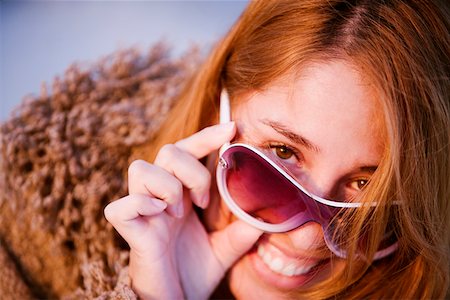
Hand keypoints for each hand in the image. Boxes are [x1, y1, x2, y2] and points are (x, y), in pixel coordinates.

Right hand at [104, 122, 262, 298]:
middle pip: (167, 151)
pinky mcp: (129, 232)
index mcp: (181, 195)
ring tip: (179, 212)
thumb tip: (269, 212)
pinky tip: (160, 217)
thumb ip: (242, 229)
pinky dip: (142, 205)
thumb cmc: (194, 272)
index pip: (189, 152)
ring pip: (140, 168)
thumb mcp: (225, 248)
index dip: (207, 136)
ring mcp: (142, 212)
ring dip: (167, 186)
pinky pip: (121, 206)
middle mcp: (159, 197)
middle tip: (202, 201)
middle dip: (191, 170)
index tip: (232, 127)